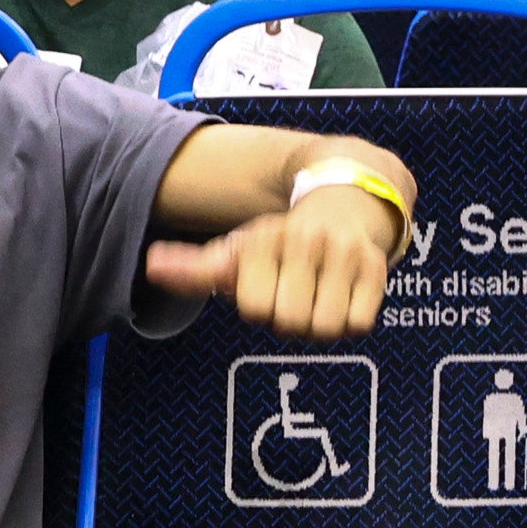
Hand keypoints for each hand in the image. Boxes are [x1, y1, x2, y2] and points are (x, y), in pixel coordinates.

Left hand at [145, 173, 409, 335]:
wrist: (346, 199)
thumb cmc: (282, 240)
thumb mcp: (239, 250)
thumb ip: (195, 267)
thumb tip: (150, 266)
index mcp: (265, 237)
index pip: (255, 309)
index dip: (260, 307)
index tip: (269, 286)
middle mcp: (304, 240)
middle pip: (291, 322)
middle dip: (292, 318)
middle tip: (297, 294)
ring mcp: (344, 252)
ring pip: (326, 328)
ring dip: (322, 324)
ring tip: (320, 296)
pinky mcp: (376, 267)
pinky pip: (359, 324)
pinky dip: (351, 321)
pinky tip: (345, 297)